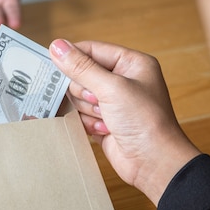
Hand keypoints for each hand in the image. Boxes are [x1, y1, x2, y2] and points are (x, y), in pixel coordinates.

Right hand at [49, 39, 200, 204]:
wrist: (154, 163)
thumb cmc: (145, 121)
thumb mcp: (112, 88)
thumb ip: (81, 67)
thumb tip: (57, 46)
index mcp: (131, 63)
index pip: (91, 50)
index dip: (73, 58)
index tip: (56, 66)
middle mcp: (122, 79)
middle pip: (80, 74)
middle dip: (86, 91)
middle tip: (99, 101)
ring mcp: (112, 101)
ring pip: (78, 96)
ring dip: (88, 109)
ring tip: (107, 118)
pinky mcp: (104, 120)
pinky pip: (81, 114)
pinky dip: (89, 122)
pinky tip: (106, 129)